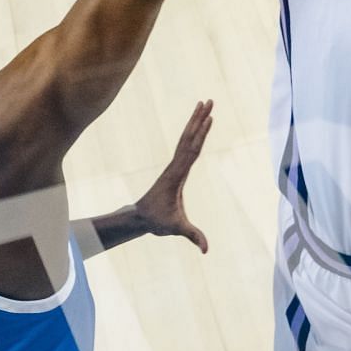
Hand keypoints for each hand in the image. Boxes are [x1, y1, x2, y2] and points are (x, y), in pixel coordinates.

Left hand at [132, 100, 213, 251]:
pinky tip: (197, 125)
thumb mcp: (176, 229)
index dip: (201, 134)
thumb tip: (207, 250)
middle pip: (189, 137)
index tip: (209, 118)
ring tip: (204, 104)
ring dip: (196, 120)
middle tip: (209, 100)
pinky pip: (185, 144)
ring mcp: (174, 164)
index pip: (192, 150)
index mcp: (177, 174)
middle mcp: (175, 165)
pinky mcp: (175, 167)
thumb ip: (193, 236)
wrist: (141, 217)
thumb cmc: (158, 221)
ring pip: (186, 137)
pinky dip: (192, 132)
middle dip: (199, 118)